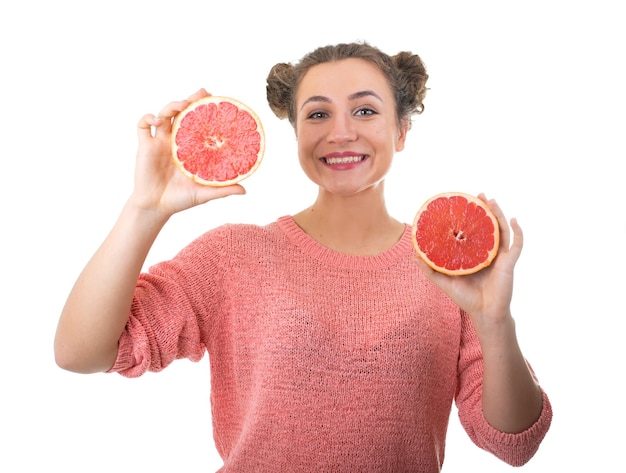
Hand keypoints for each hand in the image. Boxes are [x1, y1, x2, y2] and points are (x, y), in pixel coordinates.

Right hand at [131, 88, 245, 216]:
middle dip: (191, 99)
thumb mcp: (205, 193)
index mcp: (189, 148)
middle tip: (202, 92)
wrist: (156, 207)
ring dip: (172, 105)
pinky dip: (148, 117)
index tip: (216, 101)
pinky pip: (142, 125)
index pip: (198, 123)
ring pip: (164, 114)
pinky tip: (158, 120)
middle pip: (182, 113)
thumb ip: (223, 190)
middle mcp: (174, 141)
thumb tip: (245, 190)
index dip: (205, 111)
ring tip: (183, 104)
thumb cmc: (180, 199)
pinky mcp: (145, 146)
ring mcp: (159, 142)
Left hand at [413, 194, 522, 331]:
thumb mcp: (443, 281)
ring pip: (502, 230)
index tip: (462, 203)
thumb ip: (429, 269)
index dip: (469, 217)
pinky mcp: (509, 263)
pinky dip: (518, 231)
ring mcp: (500, 256)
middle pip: (488, 225)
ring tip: (492, 199)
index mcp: (474, 254)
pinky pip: (517, 244)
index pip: (472, 231)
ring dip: (499, 213)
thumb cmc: (466, 298)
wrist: (484, 313)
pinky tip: (514, 219)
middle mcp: (488, 252)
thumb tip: (413, 255)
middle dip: (485, 209)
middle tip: (479, 194)